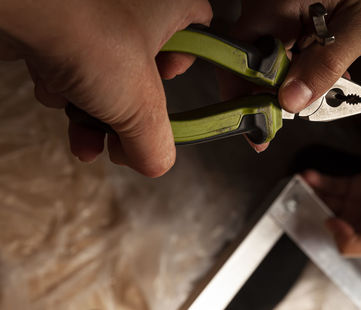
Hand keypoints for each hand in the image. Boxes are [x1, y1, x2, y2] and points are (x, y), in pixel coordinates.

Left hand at [0, 0, 211, 176]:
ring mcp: (93, 14)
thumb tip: (154, 162)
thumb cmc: (87, 32)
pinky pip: (70, 64)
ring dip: (92, 111)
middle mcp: (133, 5)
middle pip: (144, 68)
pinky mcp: (56, 25)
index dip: (187, 65)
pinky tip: (54, 89)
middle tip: (123, 132)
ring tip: (83, 135)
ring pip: (104, 72)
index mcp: (171, 6)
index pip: (199, 33)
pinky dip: (62, 87)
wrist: (14, 7)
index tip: (170, 89)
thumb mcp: (140, 105)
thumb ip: (156, 144)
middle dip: (128, 112)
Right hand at [224, 0, 360, 151]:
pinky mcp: (285, 15)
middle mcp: (266, 8)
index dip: (246, 97)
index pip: (241, 59)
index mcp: (276, 6)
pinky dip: (299, 67)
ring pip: (266, 59)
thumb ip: (327, 63)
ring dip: (289, 82)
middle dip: (272, 95)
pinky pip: (281, 48)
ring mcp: (273, 11)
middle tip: (298, 116)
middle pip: (250, 63)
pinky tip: (322, 74)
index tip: (259, 129)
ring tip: (324, 95)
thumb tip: (292, 101)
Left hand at [302, 161, 360, 256]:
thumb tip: (329, 226)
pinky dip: (320, 180)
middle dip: (306, 207)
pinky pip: (334, 183)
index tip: (296, 221)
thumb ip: (353, 242)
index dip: (313, 230)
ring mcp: (356, 200)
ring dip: (310, 192)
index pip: (330, 237)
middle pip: (324, 214)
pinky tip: (308, 176)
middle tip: (289, 199)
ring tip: (294, 185)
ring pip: (326, 197)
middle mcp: (356, 220)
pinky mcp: (360, 182)